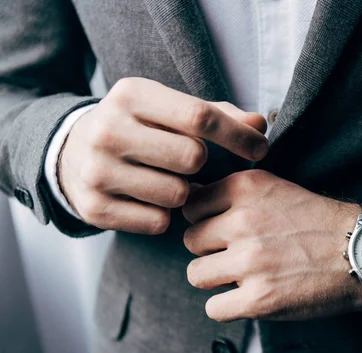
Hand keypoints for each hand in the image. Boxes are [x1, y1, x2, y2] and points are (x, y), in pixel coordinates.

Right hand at [59, 77, 268, 233]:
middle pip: (192, 157)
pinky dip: (163, 215)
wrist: (73, 154)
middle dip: (201, 164)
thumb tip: (259, 125)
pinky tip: (149, 199)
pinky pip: (158, 222)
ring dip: (184, 192)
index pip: (200, 116)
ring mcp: (97, 171)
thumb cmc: (140, 128)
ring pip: (177, 195)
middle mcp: (108, 130)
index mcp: (131, 95)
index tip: (261, 148)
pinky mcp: (94, 208)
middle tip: (189, 162)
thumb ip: (217, 114)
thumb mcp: (169, 109)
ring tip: (166, 179)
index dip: (238, 135)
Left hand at [182, 170, 361, 321]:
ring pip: (196, 275)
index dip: (205, 220)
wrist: (361, 252)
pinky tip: (249, 297)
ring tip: (243, 276)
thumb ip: (235, 193)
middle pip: (191, 241)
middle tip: (238, 254)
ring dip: (216, 279)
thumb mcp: (276, 188)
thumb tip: (188, 203)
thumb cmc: (318, 221)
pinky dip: (228, 307)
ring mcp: (250, 261)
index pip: (191, 206)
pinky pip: (213, 308)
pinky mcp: (259, 299)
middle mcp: (244, 221)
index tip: (223, 229)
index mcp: (246, 188)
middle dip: (210, 250)